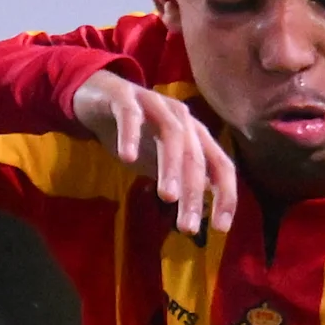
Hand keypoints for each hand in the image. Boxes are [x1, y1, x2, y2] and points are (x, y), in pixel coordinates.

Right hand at [66, 66, 239, 238]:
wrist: (99, 96)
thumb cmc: (137, 133)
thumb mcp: (161, 161)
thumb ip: (181, 181)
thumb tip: (200, 214)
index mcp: (195, 135)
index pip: (220, 165)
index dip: (225, 195)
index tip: (221, 228)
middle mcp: (182, 118)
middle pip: (195, 156)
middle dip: (194, 193)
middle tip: (188, 227)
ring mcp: (155, 104)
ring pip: (171, 134)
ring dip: (171, 166)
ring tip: (167, 196)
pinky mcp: (124, 96)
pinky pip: (130, 114)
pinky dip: (131, 134)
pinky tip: (127, 158)